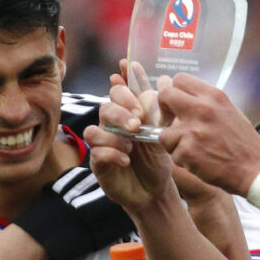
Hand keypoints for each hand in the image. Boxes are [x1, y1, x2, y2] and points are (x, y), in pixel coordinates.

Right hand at [85, 83, 175, 211]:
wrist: (155, 190)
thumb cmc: (157, 160)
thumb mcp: (163, 135)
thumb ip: (159, 111)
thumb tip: (165, 81)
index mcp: (127, 116)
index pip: (120, 92)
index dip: (123, 81)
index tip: (129, 69)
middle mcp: (112, 126)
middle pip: (106, 107)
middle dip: (121, 111)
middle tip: (137, 123)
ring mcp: (103, 144)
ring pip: (95, 129)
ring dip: (115, 136)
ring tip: (132, 146)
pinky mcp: (98, 162)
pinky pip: (96, 151)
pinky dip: (113, 153)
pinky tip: (126, 160)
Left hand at [157, 74, 259, 195]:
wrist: (255, 168)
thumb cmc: (242, 142)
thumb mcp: (228, 111)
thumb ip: (204, 102)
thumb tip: (178, 92)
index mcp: (214, 96)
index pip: (180, 79)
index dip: (173, 90)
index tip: (176, 103)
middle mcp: (202, 108)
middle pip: (165, 96)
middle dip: (163, 109)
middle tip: (171, 122)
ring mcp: (193, 130)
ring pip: (164, 132)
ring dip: (174, 143)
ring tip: (193, 148)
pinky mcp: (187, 151)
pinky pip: (173, 153)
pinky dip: (183, 160)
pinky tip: (199, 160)